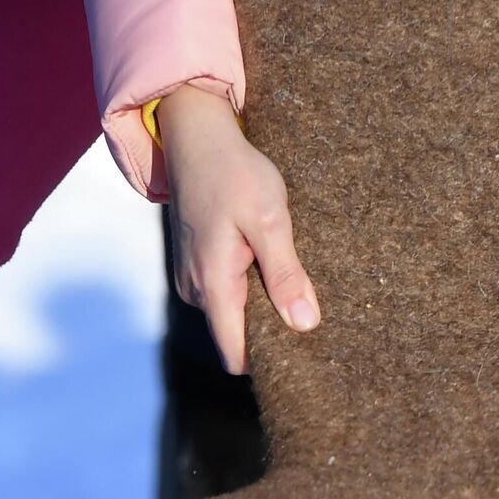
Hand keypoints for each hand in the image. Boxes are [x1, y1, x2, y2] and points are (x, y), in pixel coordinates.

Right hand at [161, 82, 319, 373]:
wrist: (196, 136)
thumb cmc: (234, 172)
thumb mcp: (269, 219)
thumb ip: (285, 274)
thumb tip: (304, 324)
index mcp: (213, 284)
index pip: (235, 354)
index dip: (268, 362)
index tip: (303, 354)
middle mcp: (195, 290)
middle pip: (236, 337)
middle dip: (270, 330)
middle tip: (308, 305)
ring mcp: (191, 278)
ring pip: (232, 315)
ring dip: (260, 303)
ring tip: (288, 275)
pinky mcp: (194, 266)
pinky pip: (225, 294)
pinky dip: (248, 287)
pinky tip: (267, 262)